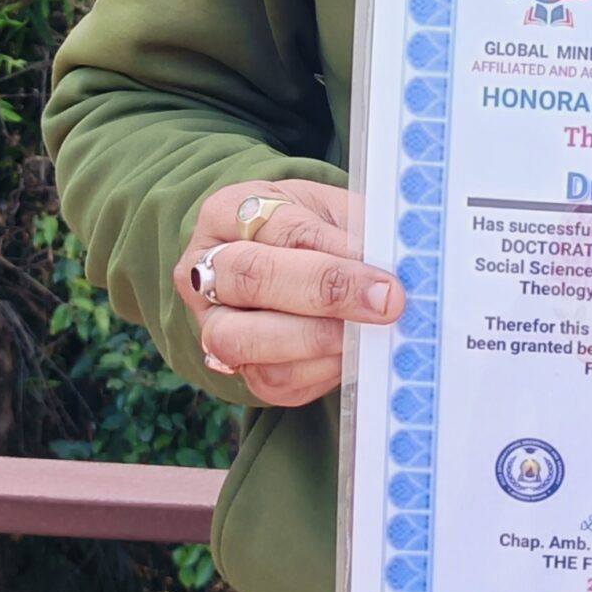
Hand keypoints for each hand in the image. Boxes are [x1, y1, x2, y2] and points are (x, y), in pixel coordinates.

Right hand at [173, 178, 402, 406]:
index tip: (385, 280)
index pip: (282, 231)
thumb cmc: (312, 227)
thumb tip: (389, 272)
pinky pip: (267, 380)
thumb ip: (354, 234)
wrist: (284, 259)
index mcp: (228, 212)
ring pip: (242, 340)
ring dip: (314, 341)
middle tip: (384, 305)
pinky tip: (350, 355)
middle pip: (251, 279)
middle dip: (324, 295)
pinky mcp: (232, 368)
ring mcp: (210, 322)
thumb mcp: (331, 211)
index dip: (335, 257)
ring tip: (365, 335)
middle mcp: (202, 268)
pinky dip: (315, 371)